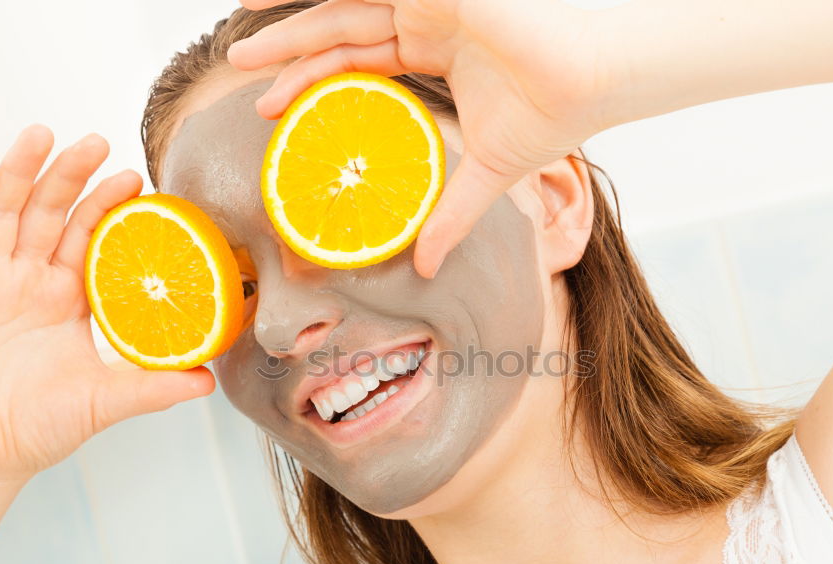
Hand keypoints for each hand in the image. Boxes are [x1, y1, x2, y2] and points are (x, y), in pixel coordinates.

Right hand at [0, 126, 214, 490]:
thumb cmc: (37, 429)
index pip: (88, 239)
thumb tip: (209, 380)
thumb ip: (153, 387)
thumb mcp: (103, 402)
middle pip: (47, 214)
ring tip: (43, 135)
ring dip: (19, 173)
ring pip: (1, 214)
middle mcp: (26, 283)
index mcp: (65, 301)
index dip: (107, 208)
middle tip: (96, 140)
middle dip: (70, 176)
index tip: (134, 179)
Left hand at [227, 0, 616, 277]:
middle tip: (242, 71)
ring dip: (290, 22)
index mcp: (436, 53)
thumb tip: (428, 269)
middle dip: (290, 53)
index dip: (315, 84)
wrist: (591, 78)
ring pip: (344, 4)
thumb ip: (450, 215)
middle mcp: (427, 20)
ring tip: (241, 41)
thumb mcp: (484, 173)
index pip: (360, 65)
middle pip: (342, 32)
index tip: (274, 112)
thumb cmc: (551, 117)